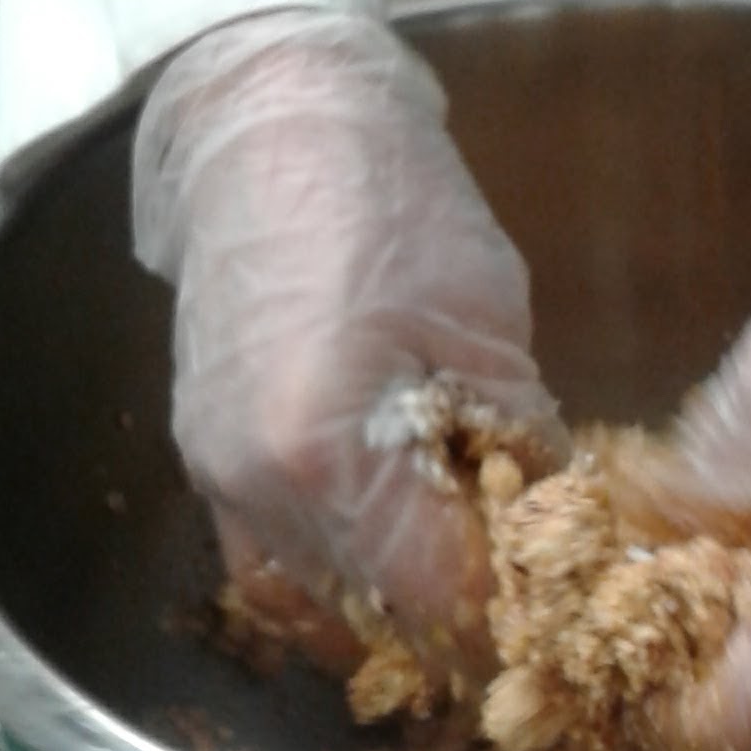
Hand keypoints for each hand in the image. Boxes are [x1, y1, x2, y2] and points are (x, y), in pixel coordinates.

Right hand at [133, 8, 563, 628]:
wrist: (271, 128)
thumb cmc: (390, 203)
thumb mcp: (489, 329)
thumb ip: (514, 445)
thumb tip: (545, 527)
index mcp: (326, 452)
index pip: (430, 594)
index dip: (499, 616)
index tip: (547, 619)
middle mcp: (255, 482)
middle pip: (366, 610)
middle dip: (447, 622)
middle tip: (515, 613)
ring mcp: (216, 471)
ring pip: (309, 596)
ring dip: (384, 607)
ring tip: (457, 592)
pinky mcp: (203, 452)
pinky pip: (263, 557)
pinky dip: (326, 575)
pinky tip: (386, 562)